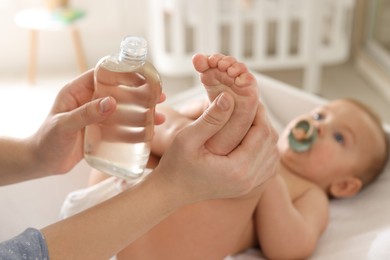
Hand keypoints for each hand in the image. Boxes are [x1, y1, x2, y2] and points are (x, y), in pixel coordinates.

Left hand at [28, 69, 165, 175]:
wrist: (41, 162)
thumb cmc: (47, 141)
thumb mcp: (64, 126)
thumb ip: (86, 114)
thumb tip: (112, 103)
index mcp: (77, 91)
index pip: (103, 74)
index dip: (123, 72)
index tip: (143, 76)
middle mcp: (89, 100)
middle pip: (119, 91)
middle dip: (140, 93)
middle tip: (159, 96)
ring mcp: (96, 116)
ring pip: (123, 109)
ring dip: (142, 111)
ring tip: (159, 115)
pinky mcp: (101, 131)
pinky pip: (121, 126)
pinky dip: (135, 127)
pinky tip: (149, 131)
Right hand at [155, 93, 278, 203]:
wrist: (171, 191)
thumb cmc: (175, 166)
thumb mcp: (187, 138)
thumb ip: (210, 119)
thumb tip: (229, 97)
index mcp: (237, 169)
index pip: (262, 133)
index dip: (259, 111)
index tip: (249, 97)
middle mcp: (249, 180)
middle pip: (270, 143)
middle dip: (263, 120)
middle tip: (249, 105)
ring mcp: (250, 186)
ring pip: (272, 154)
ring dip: (265, 134)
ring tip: (250, 119)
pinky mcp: (247, 187)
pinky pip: (268, 165)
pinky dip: (264, 148)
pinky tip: (250, 138)